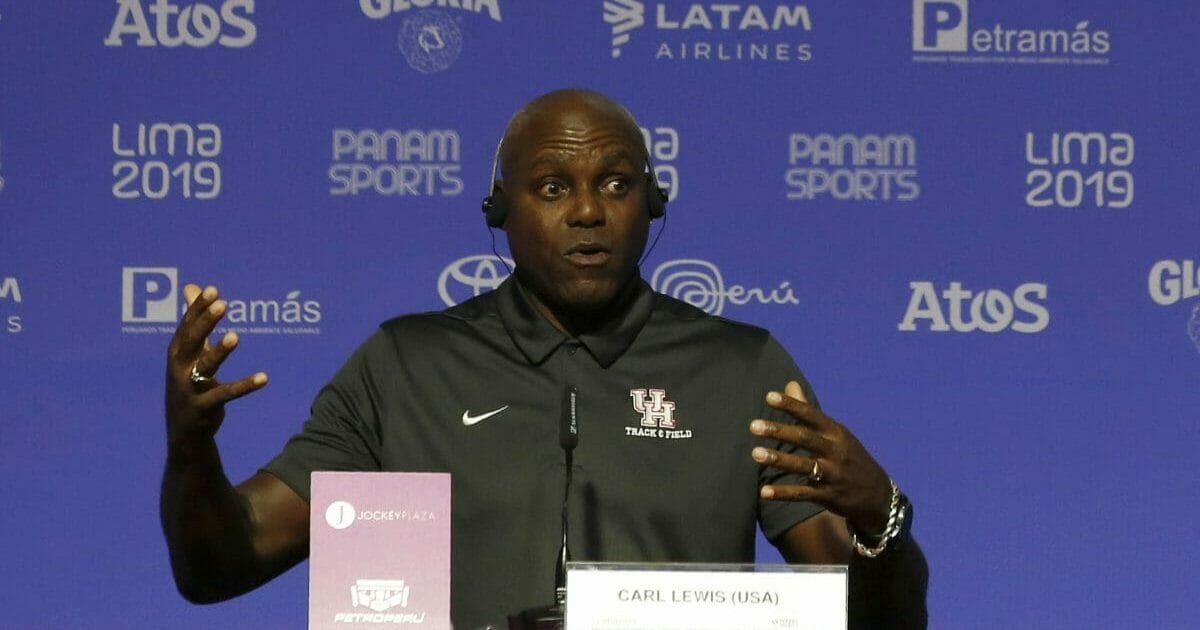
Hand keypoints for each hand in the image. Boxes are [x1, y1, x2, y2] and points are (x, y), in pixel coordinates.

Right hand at [165, 284, 266, 446]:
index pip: (186, 326)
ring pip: (205, 367)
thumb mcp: (189, 352)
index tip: (213, 290)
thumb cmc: (188, 383)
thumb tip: (191, 286)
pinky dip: (245, 386)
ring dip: (219, 352)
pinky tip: (264, 377)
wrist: (183, 432)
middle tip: (222, 304)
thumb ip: (195, 320)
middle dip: (205, 323)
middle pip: (191, 342)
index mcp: (177, 353)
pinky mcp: (204, 407)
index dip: (198, 309)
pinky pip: (226, 394)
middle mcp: (179, 368)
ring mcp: (189, 389)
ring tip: (235, 336)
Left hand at [750, 381, 892, 535]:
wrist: (878, 495)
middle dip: (779, 431)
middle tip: (753, 426)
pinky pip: (803, 494)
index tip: (769, 397)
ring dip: (779, 460)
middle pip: (805, 438)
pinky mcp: (829, 496)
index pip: (811, 415)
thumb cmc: (849, 456)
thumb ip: (809, 412)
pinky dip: (784, 493)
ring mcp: (833, 474)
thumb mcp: (836, 433)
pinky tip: (764, 492)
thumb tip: (790, 384)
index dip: (791, 405)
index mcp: (836, 432)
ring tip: (755, 454)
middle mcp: (836, 451)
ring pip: (803, 466)